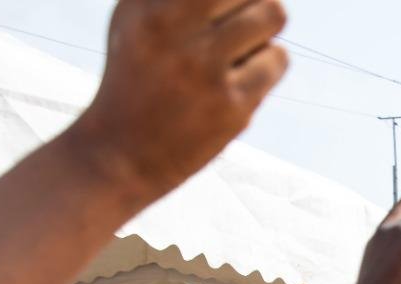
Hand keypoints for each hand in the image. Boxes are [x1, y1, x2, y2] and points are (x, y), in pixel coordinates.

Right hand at [72, 0, 288, 205]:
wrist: (122, 152)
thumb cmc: (133, 71)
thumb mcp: (132, 15)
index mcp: (154, 11)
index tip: (228, 8)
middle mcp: (179, 37)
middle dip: (253, 4)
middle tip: (236, 27)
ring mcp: (207, 73)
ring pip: (273, 16)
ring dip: (264, 30)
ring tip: (241, 48)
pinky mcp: (233, 106)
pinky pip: (277, 59)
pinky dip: (268, 63)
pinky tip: (241, 78)